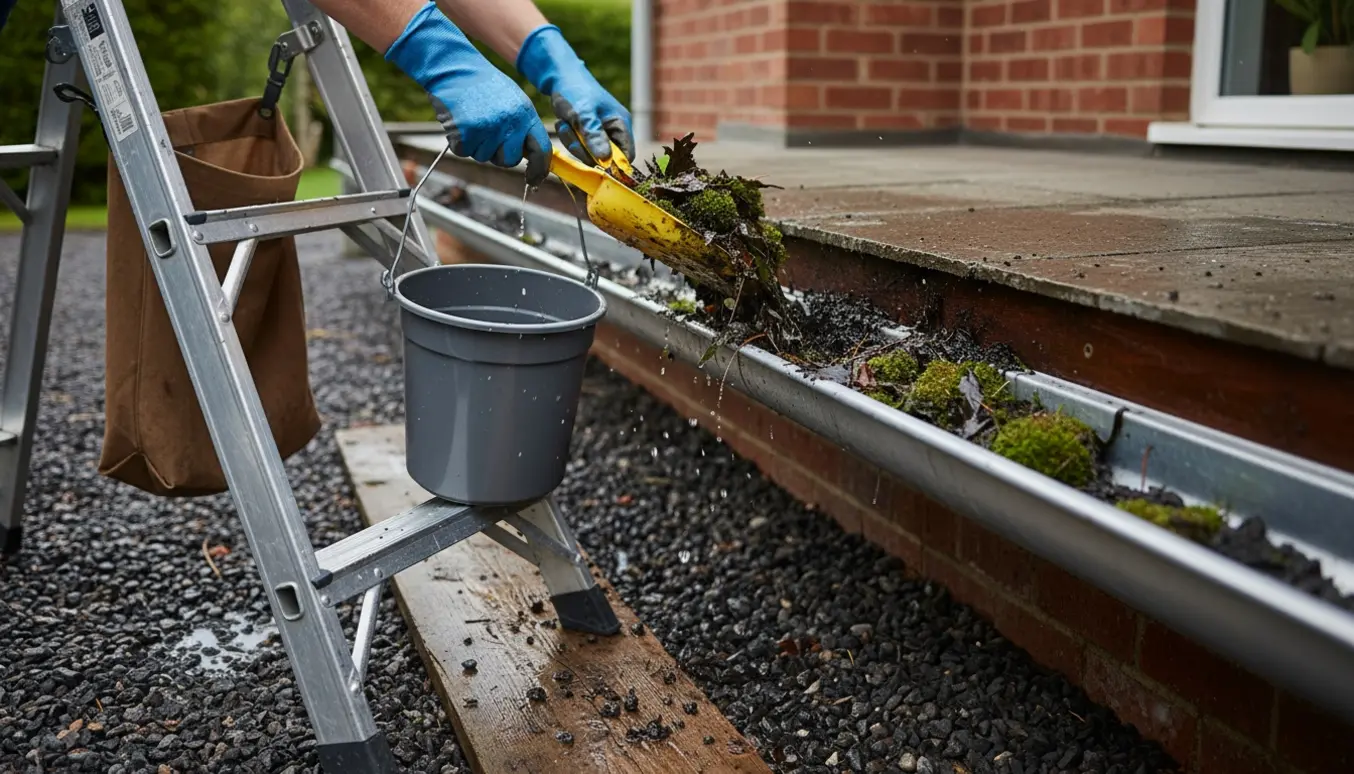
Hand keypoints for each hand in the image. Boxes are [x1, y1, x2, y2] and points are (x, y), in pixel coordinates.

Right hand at [386, 2, 551, 183]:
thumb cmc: (483, 84)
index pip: (541, 150)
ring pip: (484, 157)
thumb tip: (533, 155)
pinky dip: (460, 141)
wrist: (454, 67)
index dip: (539, 170)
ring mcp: (487, 129)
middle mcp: (509, 123)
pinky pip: (464, 152)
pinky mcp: (465, 134)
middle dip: (498, 154)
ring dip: (476, 145)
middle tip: (487, 133)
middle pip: (509, 161)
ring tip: (473, 118)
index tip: (534, 180)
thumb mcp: (513, 99)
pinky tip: (460, 120)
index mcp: (525, 113)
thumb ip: (523, 126)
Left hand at [515, 24, 634, 165]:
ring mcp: (601, 132)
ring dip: (574, 142)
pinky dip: (569, 137)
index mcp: (621, 124)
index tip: (593, 165)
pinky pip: (580, 146)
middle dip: (585, 150)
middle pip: (605, 158)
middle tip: (572, 133)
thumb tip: (605, 160)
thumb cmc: (575, 90)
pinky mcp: (588, 132)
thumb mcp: (583, 114)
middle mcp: (614, 130)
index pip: (627, 156)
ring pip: (589, 153)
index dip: (613, 165)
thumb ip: (594, 136)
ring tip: (566, 123)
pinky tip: (564, 122)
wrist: (559, 76)